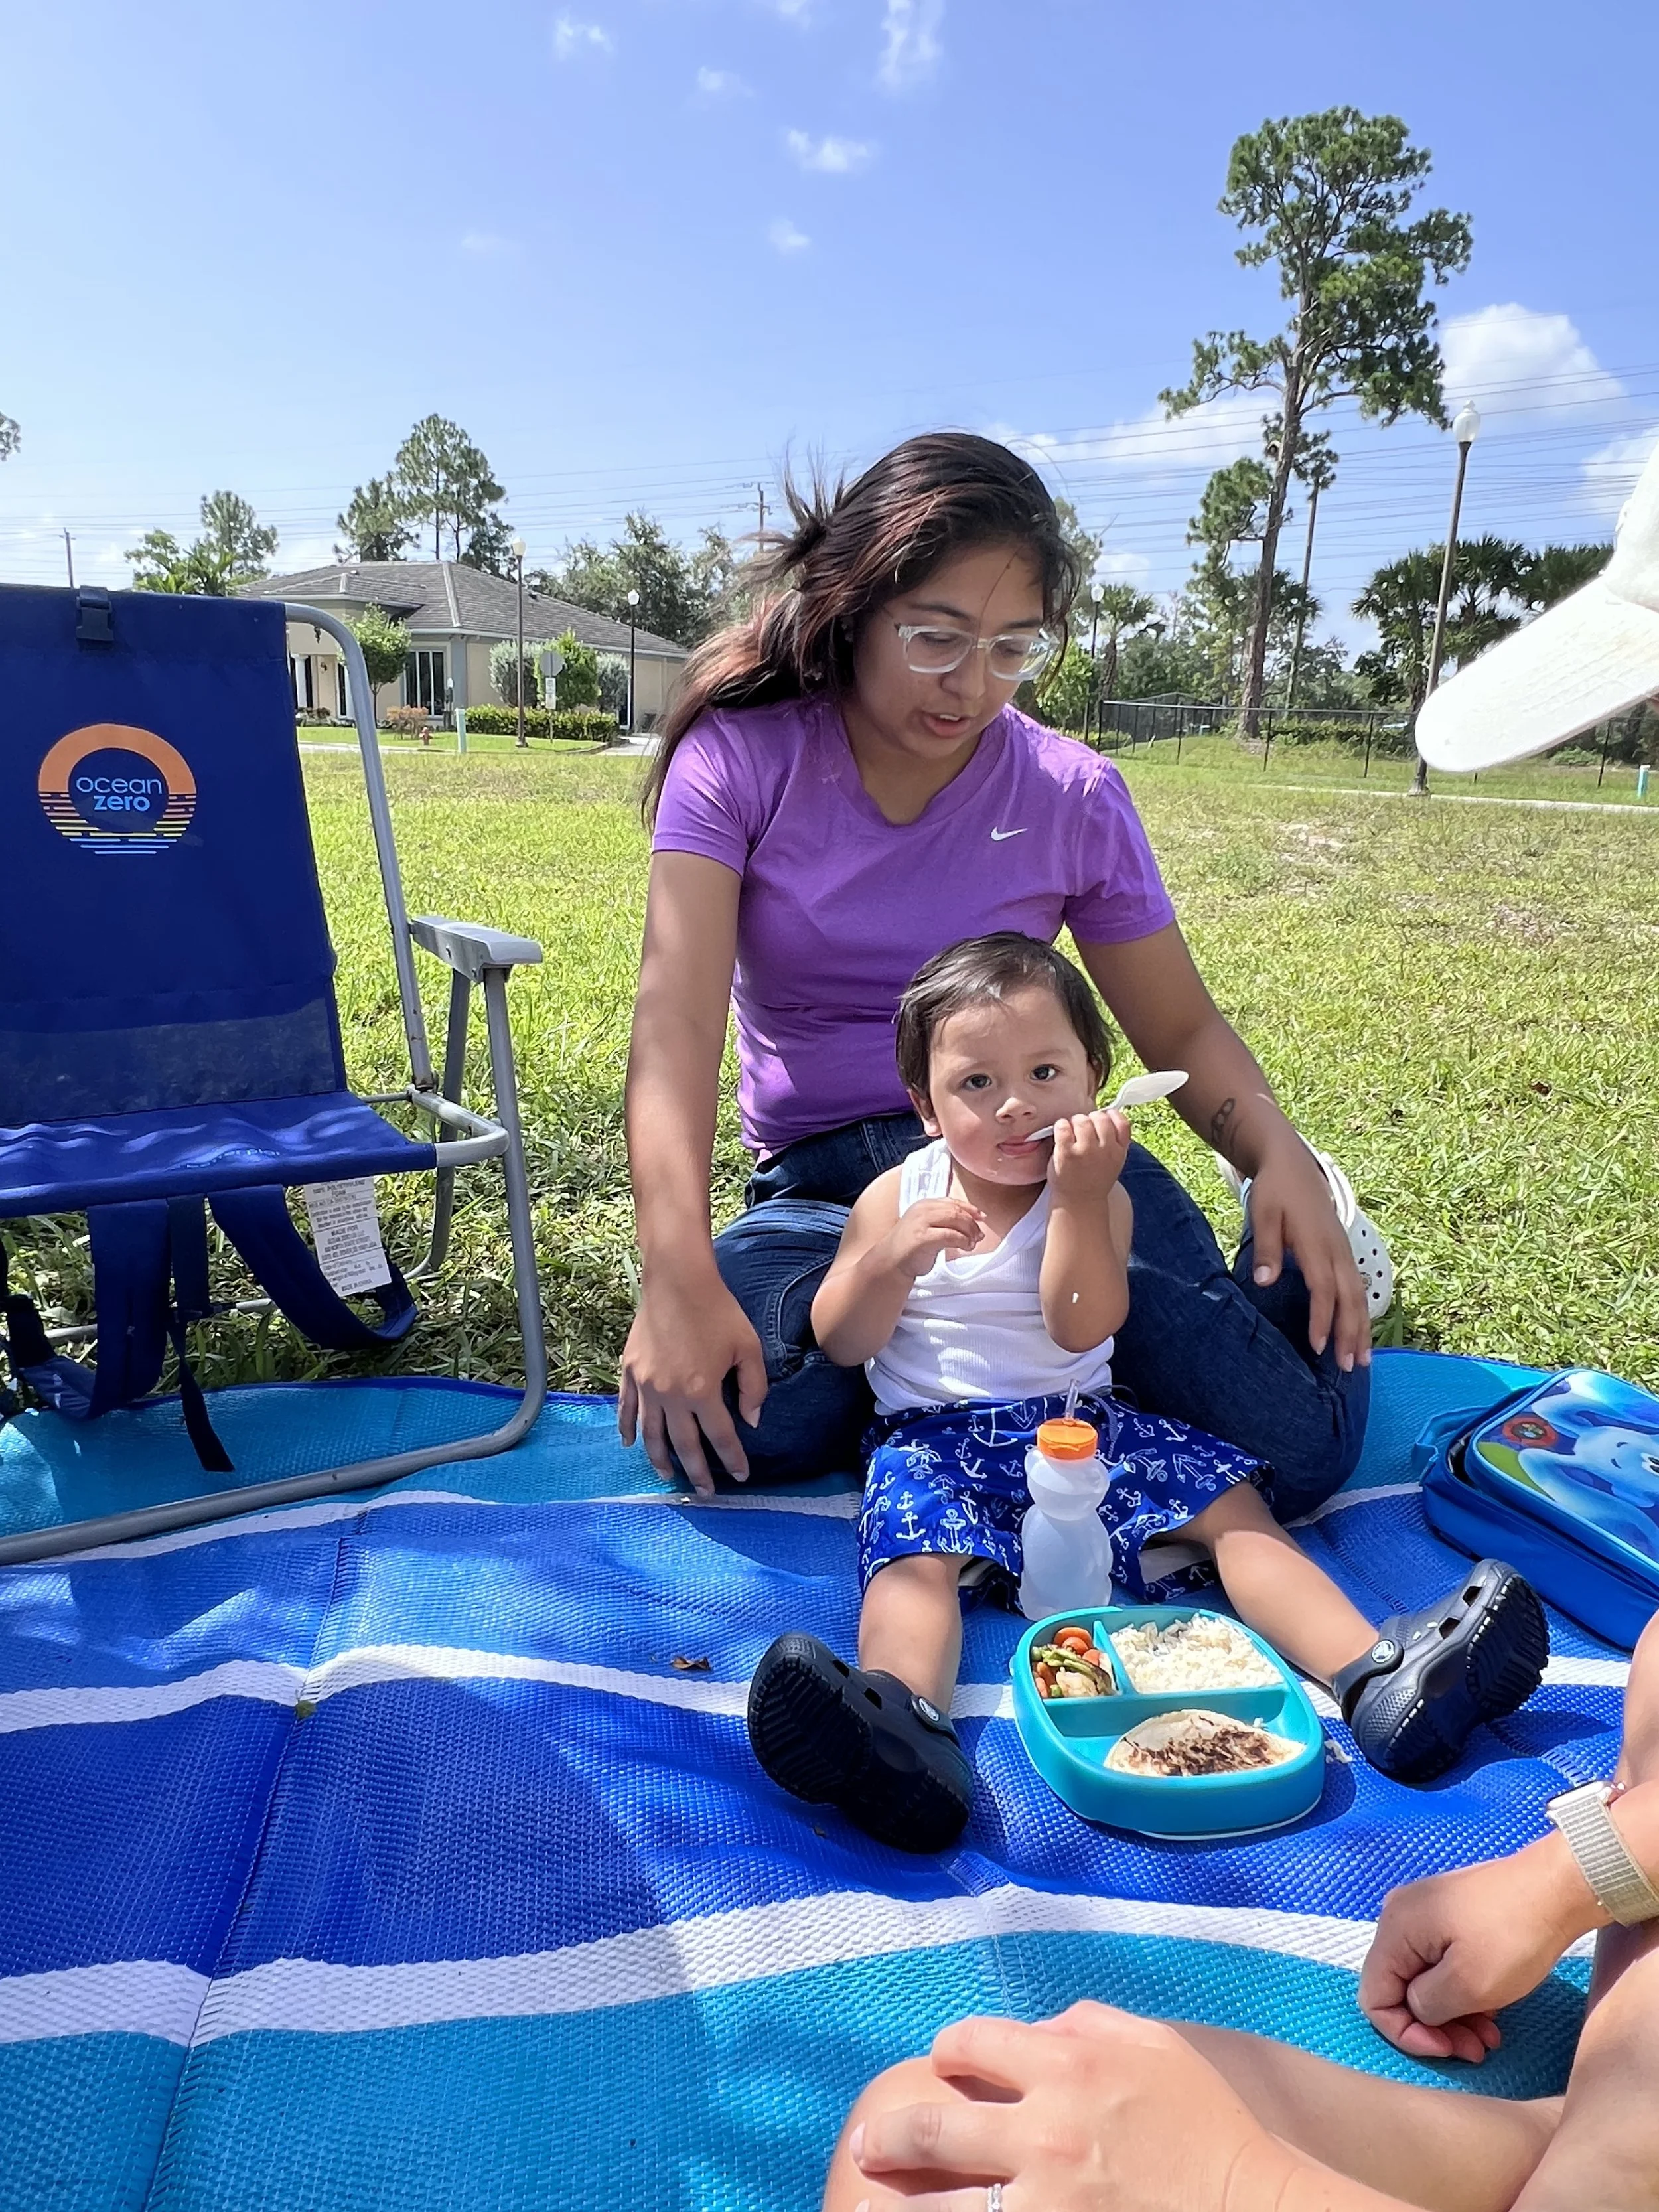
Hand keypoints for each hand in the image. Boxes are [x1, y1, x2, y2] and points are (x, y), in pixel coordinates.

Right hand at [618, 1264, 767, 1498]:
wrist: (677, 1281)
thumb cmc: (718, 1311)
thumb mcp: (748, 1347)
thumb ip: (753, 1387)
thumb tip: (751, 1421)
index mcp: (702, 1391)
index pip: (720, 1436)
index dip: (732, 1458)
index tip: (742, 1475)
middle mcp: (671, 1394)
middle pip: (684, 1444)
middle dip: (696, 1471)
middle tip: (704, 1492)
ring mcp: (646, 1385)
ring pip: (651, 1433)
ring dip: (660, 1459)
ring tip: (668, 1477)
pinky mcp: (630, 1372)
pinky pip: (627, 1409)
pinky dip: (627, 1429)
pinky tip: (631, 1444)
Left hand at [850, 2003, 1295, 2210]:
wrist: (1251, 2210)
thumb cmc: (1208, 2125)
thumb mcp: (1155, 2046)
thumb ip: (1087, 2023)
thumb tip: (1034, 2032)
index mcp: (1067, 2065)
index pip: (973, 2043)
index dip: (949, 2050)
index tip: (942, 2063)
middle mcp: (1044, 2130)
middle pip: (932, 2129)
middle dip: (887, 2135)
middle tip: (864, 2143)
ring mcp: (1045, 2200)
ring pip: (942, 2206)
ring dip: (898, 2205)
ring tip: (864, 2204)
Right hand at [885, 1198, 985, 1279]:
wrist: (889, 1262)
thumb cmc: (911, 1248)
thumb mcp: (927, 1227)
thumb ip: (944, 1222)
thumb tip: (973, 1223)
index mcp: (924, 1205)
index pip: (952, 1202)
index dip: (970, 1208)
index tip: (982, 1217)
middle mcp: (922, 1210)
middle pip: (956, 1210)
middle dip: (972, 1223)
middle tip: (979, 1236)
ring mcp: (921, 1222)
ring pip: (955, 1220)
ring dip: (969, 1232)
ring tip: (972, 1243)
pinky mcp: (922, 1237)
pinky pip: (950, 1235)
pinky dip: (963, 1241)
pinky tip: (966, 1247)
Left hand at [1046, 1109, 1129, 1204]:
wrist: (1079, 1202)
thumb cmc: (1093, 1179)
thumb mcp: (1114, 1161)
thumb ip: (1116, 1140)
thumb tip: (1107, 1113)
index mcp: (1119, 1151)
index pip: (1122, 1123)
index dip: (1110, 1116)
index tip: (1102, 1119)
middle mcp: (1105, 1150)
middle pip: (1099, 1117)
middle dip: (1089, 1120)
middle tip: (1082, 1131)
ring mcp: (1086, 1151)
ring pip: (1081, 1120)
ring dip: (1073, 1123)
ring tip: (1071, 1136)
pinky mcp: (1066, 1153)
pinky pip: (1063, 1126)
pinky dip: (1060, 1127)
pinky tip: (1061, 1137)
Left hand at [1245, 1139, 1370, 1371]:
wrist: (1292, 1164)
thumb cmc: (1274, 1190)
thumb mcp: (1263, 1213)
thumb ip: (1267, 1248)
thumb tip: (1266, 1282)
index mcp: (1316, 1243)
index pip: (1323, 1289)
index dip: (1323, 1319)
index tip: (1319, 1347)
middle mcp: (1336, 1250)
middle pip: (1349, 1298)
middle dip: (1351, 1334)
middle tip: (1349, 1367)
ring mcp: (1343, 1250)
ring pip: (1359, 1295)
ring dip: (1361, 1328)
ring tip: (1362, 1360)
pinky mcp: (1343, 1251)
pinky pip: (1357, 1286)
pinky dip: (1361, 1312)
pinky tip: (1360, 1332)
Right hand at [1358, 1845, 1597, 2062]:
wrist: (1557, 1887)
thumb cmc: (1513, 1936)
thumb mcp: (1468, 1985)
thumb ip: (1427, 2006)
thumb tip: (1417, 2008)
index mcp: (1395, 1929)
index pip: (1375, 1997)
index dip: (1405, 2034)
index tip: (1447, 2050)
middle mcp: (1400, 1917)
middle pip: (1400, 1989)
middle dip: (1435, 2027)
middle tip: (1476, 2049)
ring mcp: (1426, 1913)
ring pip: (1425, 1980)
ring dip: (1454, 2015)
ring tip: (1491, 2035)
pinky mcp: (1450, 1915)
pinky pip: (1442, 1963)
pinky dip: (1463, 1992)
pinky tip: (1493, 2009)